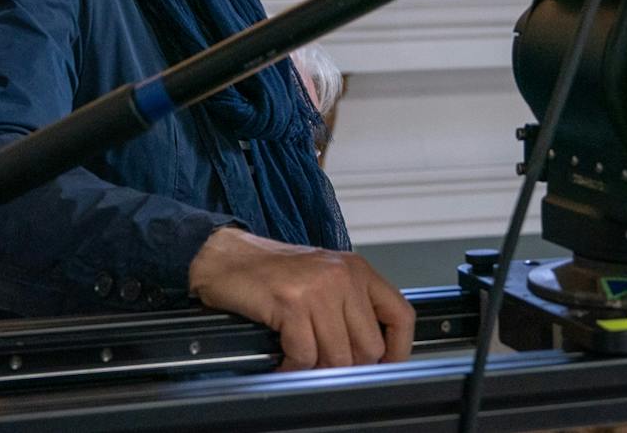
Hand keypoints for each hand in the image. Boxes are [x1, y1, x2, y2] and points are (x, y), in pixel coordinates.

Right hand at [187, 227, 414, 371]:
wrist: (226, 256)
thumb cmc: (271, 271)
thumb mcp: (323, 278)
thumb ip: (349, 308)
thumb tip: (370, 354)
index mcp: (357, 270)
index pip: (401, 315)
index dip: (398, 349)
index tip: (387, 366)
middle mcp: (343, 277)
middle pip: (369, 347)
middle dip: (348, 367)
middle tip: (325, 366)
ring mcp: (318, 290)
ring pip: (339, 356)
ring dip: (317, 369)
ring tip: (301, 362)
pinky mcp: (291, 303)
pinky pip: (306, 355)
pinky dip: (293, 367)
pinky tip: (283, 360)